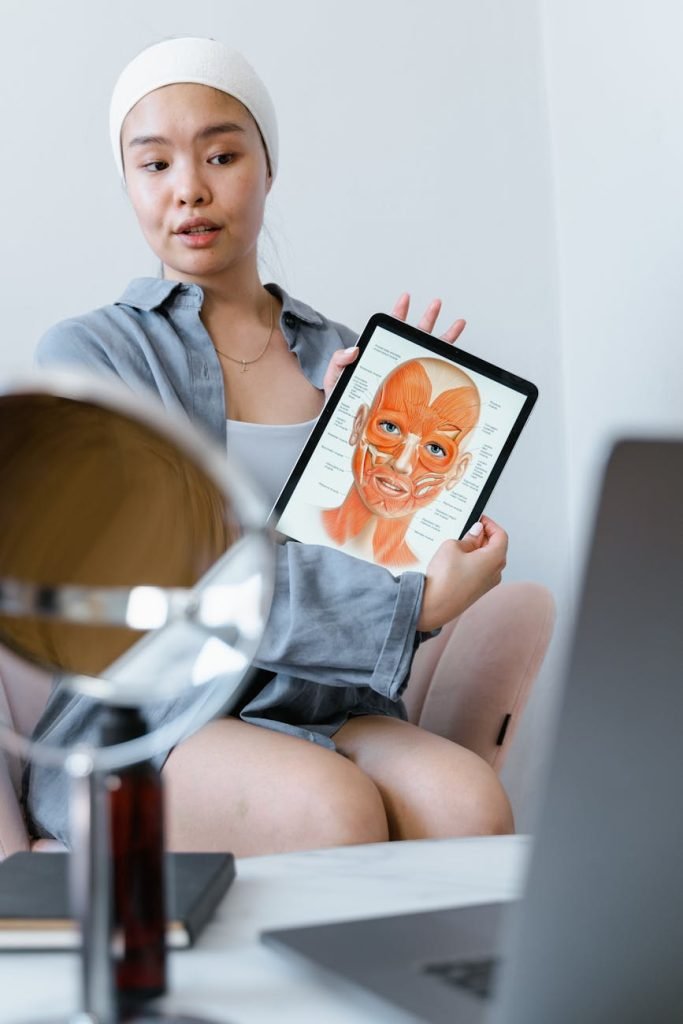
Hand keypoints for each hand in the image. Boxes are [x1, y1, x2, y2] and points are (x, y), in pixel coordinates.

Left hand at [321, 293, 465, 399]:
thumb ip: (338, 360)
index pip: (390, 330)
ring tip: (458, 324)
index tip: (405, 298)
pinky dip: (446, 365)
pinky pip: (433, 377)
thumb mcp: (334, 377)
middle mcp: (396, 361)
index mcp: (379, 353)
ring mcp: (406, 374)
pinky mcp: (415, 392)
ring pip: (428, 352)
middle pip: (414, 336)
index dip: (398, 313)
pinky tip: (457, 357)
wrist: (348, 425)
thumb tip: (354, 349)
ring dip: (445, 337)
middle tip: (436, 303)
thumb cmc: (341, 401)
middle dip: (427, 318)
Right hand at [417, 515, 507, 630]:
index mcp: (495, 558)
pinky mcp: (478, 591)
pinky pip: (481, 571)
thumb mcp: (453, 547)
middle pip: (496, 547)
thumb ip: (469, 537)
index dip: (490, 524)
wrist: (434, 606)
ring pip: (489, 560)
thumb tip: (476, 532)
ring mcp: (488, 584)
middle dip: (484, 536)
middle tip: (469, 529)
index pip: (501, 535)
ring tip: (461, 543)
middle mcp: (496, 572)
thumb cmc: (444, 578)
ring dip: (478, 549)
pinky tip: (458, 559)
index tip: (479, 519)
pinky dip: (474, 561)